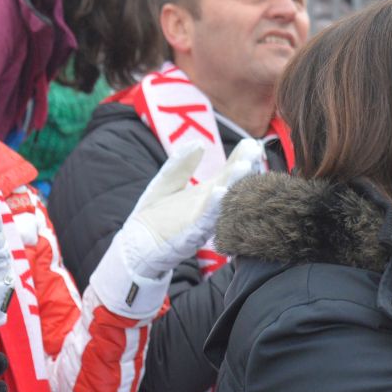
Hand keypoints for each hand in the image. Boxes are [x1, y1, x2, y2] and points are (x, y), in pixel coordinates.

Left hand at [90, 140, 264, 318]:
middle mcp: (209, 207)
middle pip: (230, 184)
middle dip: (243, 167)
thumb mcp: (166, 183)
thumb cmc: (153, 217)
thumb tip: (200, 142)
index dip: (240, 158)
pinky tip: (218, 192)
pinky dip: (212, 207)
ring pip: (223, 202)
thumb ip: (181, 164)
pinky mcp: (189, 235)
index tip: (251, 143)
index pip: (228, 173)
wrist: (137, 248)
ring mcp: (202, 221)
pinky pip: (204, 220)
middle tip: (255, 150)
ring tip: (244, 166)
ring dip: (234, 184)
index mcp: (206, 194)